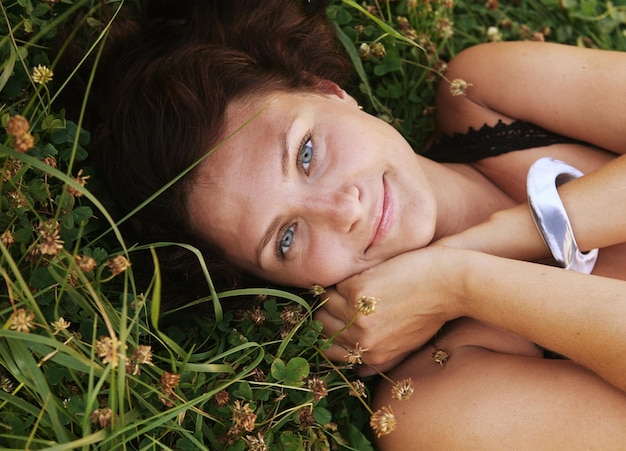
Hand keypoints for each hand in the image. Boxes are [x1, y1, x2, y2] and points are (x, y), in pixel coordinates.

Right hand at [315, 246, 463, 374]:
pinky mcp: (357, 291)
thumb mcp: (408, 344)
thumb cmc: (433, 310)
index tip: (333, 315)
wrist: (453, 284)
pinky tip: (370, 275)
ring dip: (337, 291)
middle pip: (322, 325)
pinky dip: (348, 277)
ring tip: (359, 283)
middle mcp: (363, 341)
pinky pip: (336, 284)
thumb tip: (358, 371)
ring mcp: (357, 317)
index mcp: (374, 356)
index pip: (330, 349)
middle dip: (329, 309)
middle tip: (343, 295)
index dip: (329, 330)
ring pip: (325, 303)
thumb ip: (382, 357)